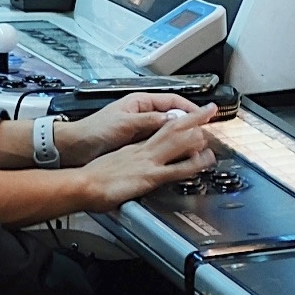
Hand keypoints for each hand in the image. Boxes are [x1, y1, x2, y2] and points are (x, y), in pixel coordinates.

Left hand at [59, 90, 205, 164]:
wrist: (75, 147)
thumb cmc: (94, 130)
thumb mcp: (126, 123)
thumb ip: (150, 121)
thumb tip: (175, 119)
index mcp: (139, 102)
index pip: (172, 101)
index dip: (190, 108)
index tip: (205, 114)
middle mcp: (141, 113)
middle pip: (173, 114)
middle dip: (190, 121)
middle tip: (206, 128)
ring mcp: (140, 128)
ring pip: (167, 129)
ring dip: (181, 134)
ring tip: (197, 141)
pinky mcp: (135, 143)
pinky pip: (158, 141)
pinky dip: (169, 146)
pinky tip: (177, 153)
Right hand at [69, 103, 216, 212]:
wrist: (82, 183)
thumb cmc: (90, 178)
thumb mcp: (109, 165)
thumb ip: (123, 165)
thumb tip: (129, 169)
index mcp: (133, 148)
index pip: (157, 128)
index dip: (173, 120)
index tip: (185, 117)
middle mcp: (142, 150)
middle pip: (172, 127)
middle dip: (192, 118)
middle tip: (208, 111)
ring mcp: (148, 161)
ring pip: (178, 142)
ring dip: (197, 136)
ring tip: (212, 133)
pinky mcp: (150, 176)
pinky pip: (178, 168)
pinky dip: (194, 163)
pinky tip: (205, 161)